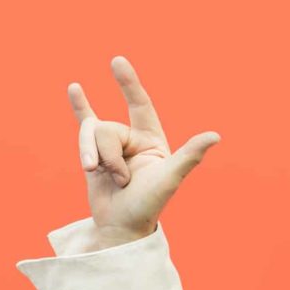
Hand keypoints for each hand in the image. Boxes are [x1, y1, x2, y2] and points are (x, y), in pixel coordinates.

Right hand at [70, 55, 220, 245]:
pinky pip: (84, 126)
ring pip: (91, 136)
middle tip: (120, 180)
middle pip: (107, 129)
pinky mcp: (93, 155)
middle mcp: (133, 140)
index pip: (140, 104)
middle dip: (108, 155)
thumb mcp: (169, 178)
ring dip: (94, 158)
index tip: (116, 61)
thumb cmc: (149, 205)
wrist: (121, 227)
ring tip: (99, 176)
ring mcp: (112, 147)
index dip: (128, 83)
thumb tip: (215, 135)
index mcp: (152, 141)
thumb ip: (190, 155)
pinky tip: (74, 88)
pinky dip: (80, 107)